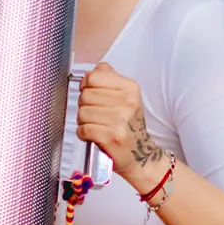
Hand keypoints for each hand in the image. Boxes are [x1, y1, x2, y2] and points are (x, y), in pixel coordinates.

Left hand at [77, 63, 169, 187]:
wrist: (141, 155)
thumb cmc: (129, 126)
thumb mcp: (126, 97)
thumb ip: (110, 79)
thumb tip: (95, 69)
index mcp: (130, 88)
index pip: (93, 77)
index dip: (86, 86)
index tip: (90, 93)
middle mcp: (127, 102)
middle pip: (85, 95)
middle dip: (85, 105)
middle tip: (96, 114)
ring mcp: (119, 120)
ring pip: (82, 112)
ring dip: (84, 121)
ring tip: (96, 125)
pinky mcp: (111, 137)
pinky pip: (83, 129)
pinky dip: (84, 133)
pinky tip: (94, 135)